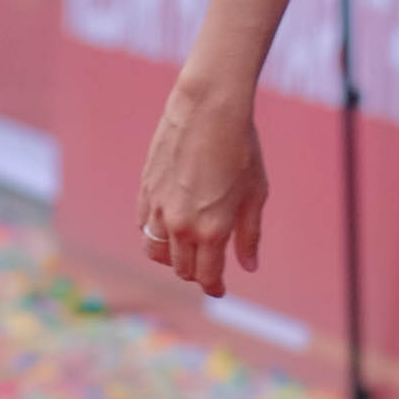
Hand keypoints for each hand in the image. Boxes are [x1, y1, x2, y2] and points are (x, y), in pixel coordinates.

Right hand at [137, 76, 267, 293]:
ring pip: (156, 251)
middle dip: (196, 273)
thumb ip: (249, 235)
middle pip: (182, 268)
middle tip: (207, 268)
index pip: (206, 276)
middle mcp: (180, 226)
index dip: (214, 287)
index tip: (219, 289)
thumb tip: (249, 266)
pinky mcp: (145, 190)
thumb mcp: (255, 194)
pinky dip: (154, 233)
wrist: (209, 108)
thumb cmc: (241, 149)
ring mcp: (158, 208)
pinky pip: (144, 225)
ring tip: (185, 250)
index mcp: (211, 231)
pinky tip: (168, 226)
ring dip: (171, 258)